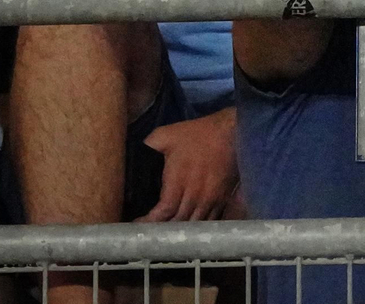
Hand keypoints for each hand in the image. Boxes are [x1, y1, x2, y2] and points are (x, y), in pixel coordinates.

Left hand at [135, 108, 237, 222]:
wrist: (233, 131)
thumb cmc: (198, 133)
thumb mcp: (165, 135)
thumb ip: (147, 147)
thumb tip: (131, 156)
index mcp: (179, 181)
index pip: (164, 212)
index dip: (150, 222)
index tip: (137, 224)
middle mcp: (196, 195)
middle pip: (178, 222)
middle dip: (162, 230)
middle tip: (149, 232)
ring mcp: (212, 198)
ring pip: (194, 224)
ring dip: (181, 231)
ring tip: (167, 234)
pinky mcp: (223, 198)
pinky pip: (210, 220)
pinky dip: (198, 227)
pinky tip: (189, 228)